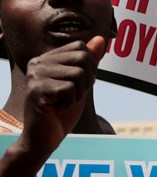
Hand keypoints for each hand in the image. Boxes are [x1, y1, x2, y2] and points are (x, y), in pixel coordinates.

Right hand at [18, 36, 105, 155]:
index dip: (89, 67)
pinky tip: (57, 109)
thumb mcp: (81, 83)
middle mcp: (38, 62)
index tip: (76, 84)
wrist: (44, 137)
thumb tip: (101, 39)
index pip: (81, 48)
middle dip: (86, 81)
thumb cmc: (62, 111)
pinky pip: (70, 89)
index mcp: (47, 58)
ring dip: (78, 94)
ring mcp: (35, 75)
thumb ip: (89, 61)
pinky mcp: (36, 90)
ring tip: (62, 103)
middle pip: (82, 58)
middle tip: (70, 95)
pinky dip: (70, 103)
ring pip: (78, 74)